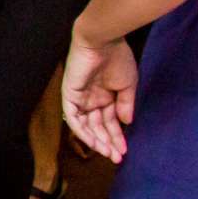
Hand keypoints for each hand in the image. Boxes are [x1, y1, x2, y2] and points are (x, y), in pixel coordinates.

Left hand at [61, 32, 139, 162]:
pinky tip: (94, 142)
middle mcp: (91, 99)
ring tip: (108, 153)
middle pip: (98, 127)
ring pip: (86, 126)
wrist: (103, 41)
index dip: (117, 137)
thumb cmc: (118, 58)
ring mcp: (80, 98)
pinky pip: (73, 118)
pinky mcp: (69, 95)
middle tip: (117, 157)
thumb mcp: (128, 85)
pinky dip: (82, 131)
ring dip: (97, 140)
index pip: (109, 122)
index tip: (124, 151)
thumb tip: (126, 123)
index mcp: (105, 96)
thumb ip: (126, 105)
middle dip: (108, 142)